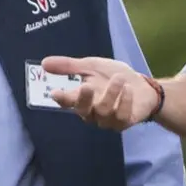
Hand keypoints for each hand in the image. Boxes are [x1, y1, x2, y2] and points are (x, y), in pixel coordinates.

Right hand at [42, 55, 161, 130]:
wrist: (142, 86)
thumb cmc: (113, 76)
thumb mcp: (91, 66)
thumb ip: (69, 66)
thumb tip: (44, 63)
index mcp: (81, 99)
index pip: (67, 102)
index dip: (61, 99)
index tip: (55, 93)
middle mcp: (92, 112)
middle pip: (83, 111)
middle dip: (83, 99)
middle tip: (86, 86)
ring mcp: (107, 120)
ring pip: (103, 112)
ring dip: (111, 93)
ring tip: (119, 79)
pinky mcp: (123, 123)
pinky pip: (121, 116)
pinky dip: (125, 101)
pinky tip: (128, 89)